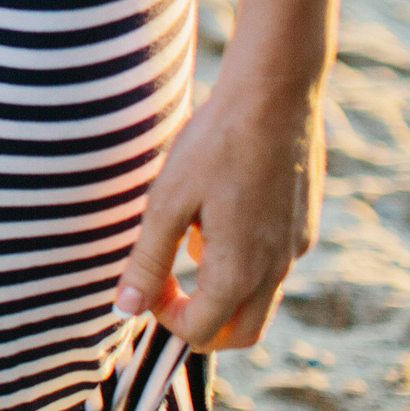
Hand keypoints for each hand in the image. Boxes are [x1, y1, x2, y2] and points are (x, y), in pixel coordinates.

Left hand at [113, 78, 322, 349]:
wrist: (274, 96)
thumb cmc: (214, 144)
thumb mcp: (167, 201)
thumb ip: (148, 259)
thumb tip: (124, 308)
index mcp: (239, 270)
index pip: (201, 331)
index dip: (163, 315)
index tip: (142, 280)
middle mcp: (276, 269)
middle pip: (240, 332)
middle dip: (199, 322)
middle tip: (164, 285)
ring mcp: (295, 248)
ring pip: (259, 298)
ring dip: (219, 289)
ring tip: (188, 234)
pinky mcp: (302, 226)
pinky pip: (272, 264)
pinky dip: (242, 261)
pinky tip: (217, 211)